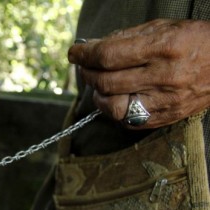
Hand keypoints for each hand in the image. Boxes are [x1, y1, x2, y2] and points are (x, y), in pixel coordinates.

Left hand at [68, 19, 209, 127]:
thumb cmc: (193, 41)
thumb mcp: (163, 28)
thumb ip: (126, 37)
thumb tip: (92, 46)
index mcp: (163, 48)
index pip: (109, 56)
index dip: (85, 55)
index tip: (75, 53)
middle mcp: (164, 76)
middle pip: (106, 82)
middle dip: (87, 73)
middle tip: (84, 67)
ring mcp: (164, 101)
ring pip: (113, 106)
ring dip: (97, 96)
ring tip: (98, 85)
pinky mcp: (164, 118)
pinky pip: (127, 121)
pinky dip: (112, 111)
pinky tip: (113, 99)